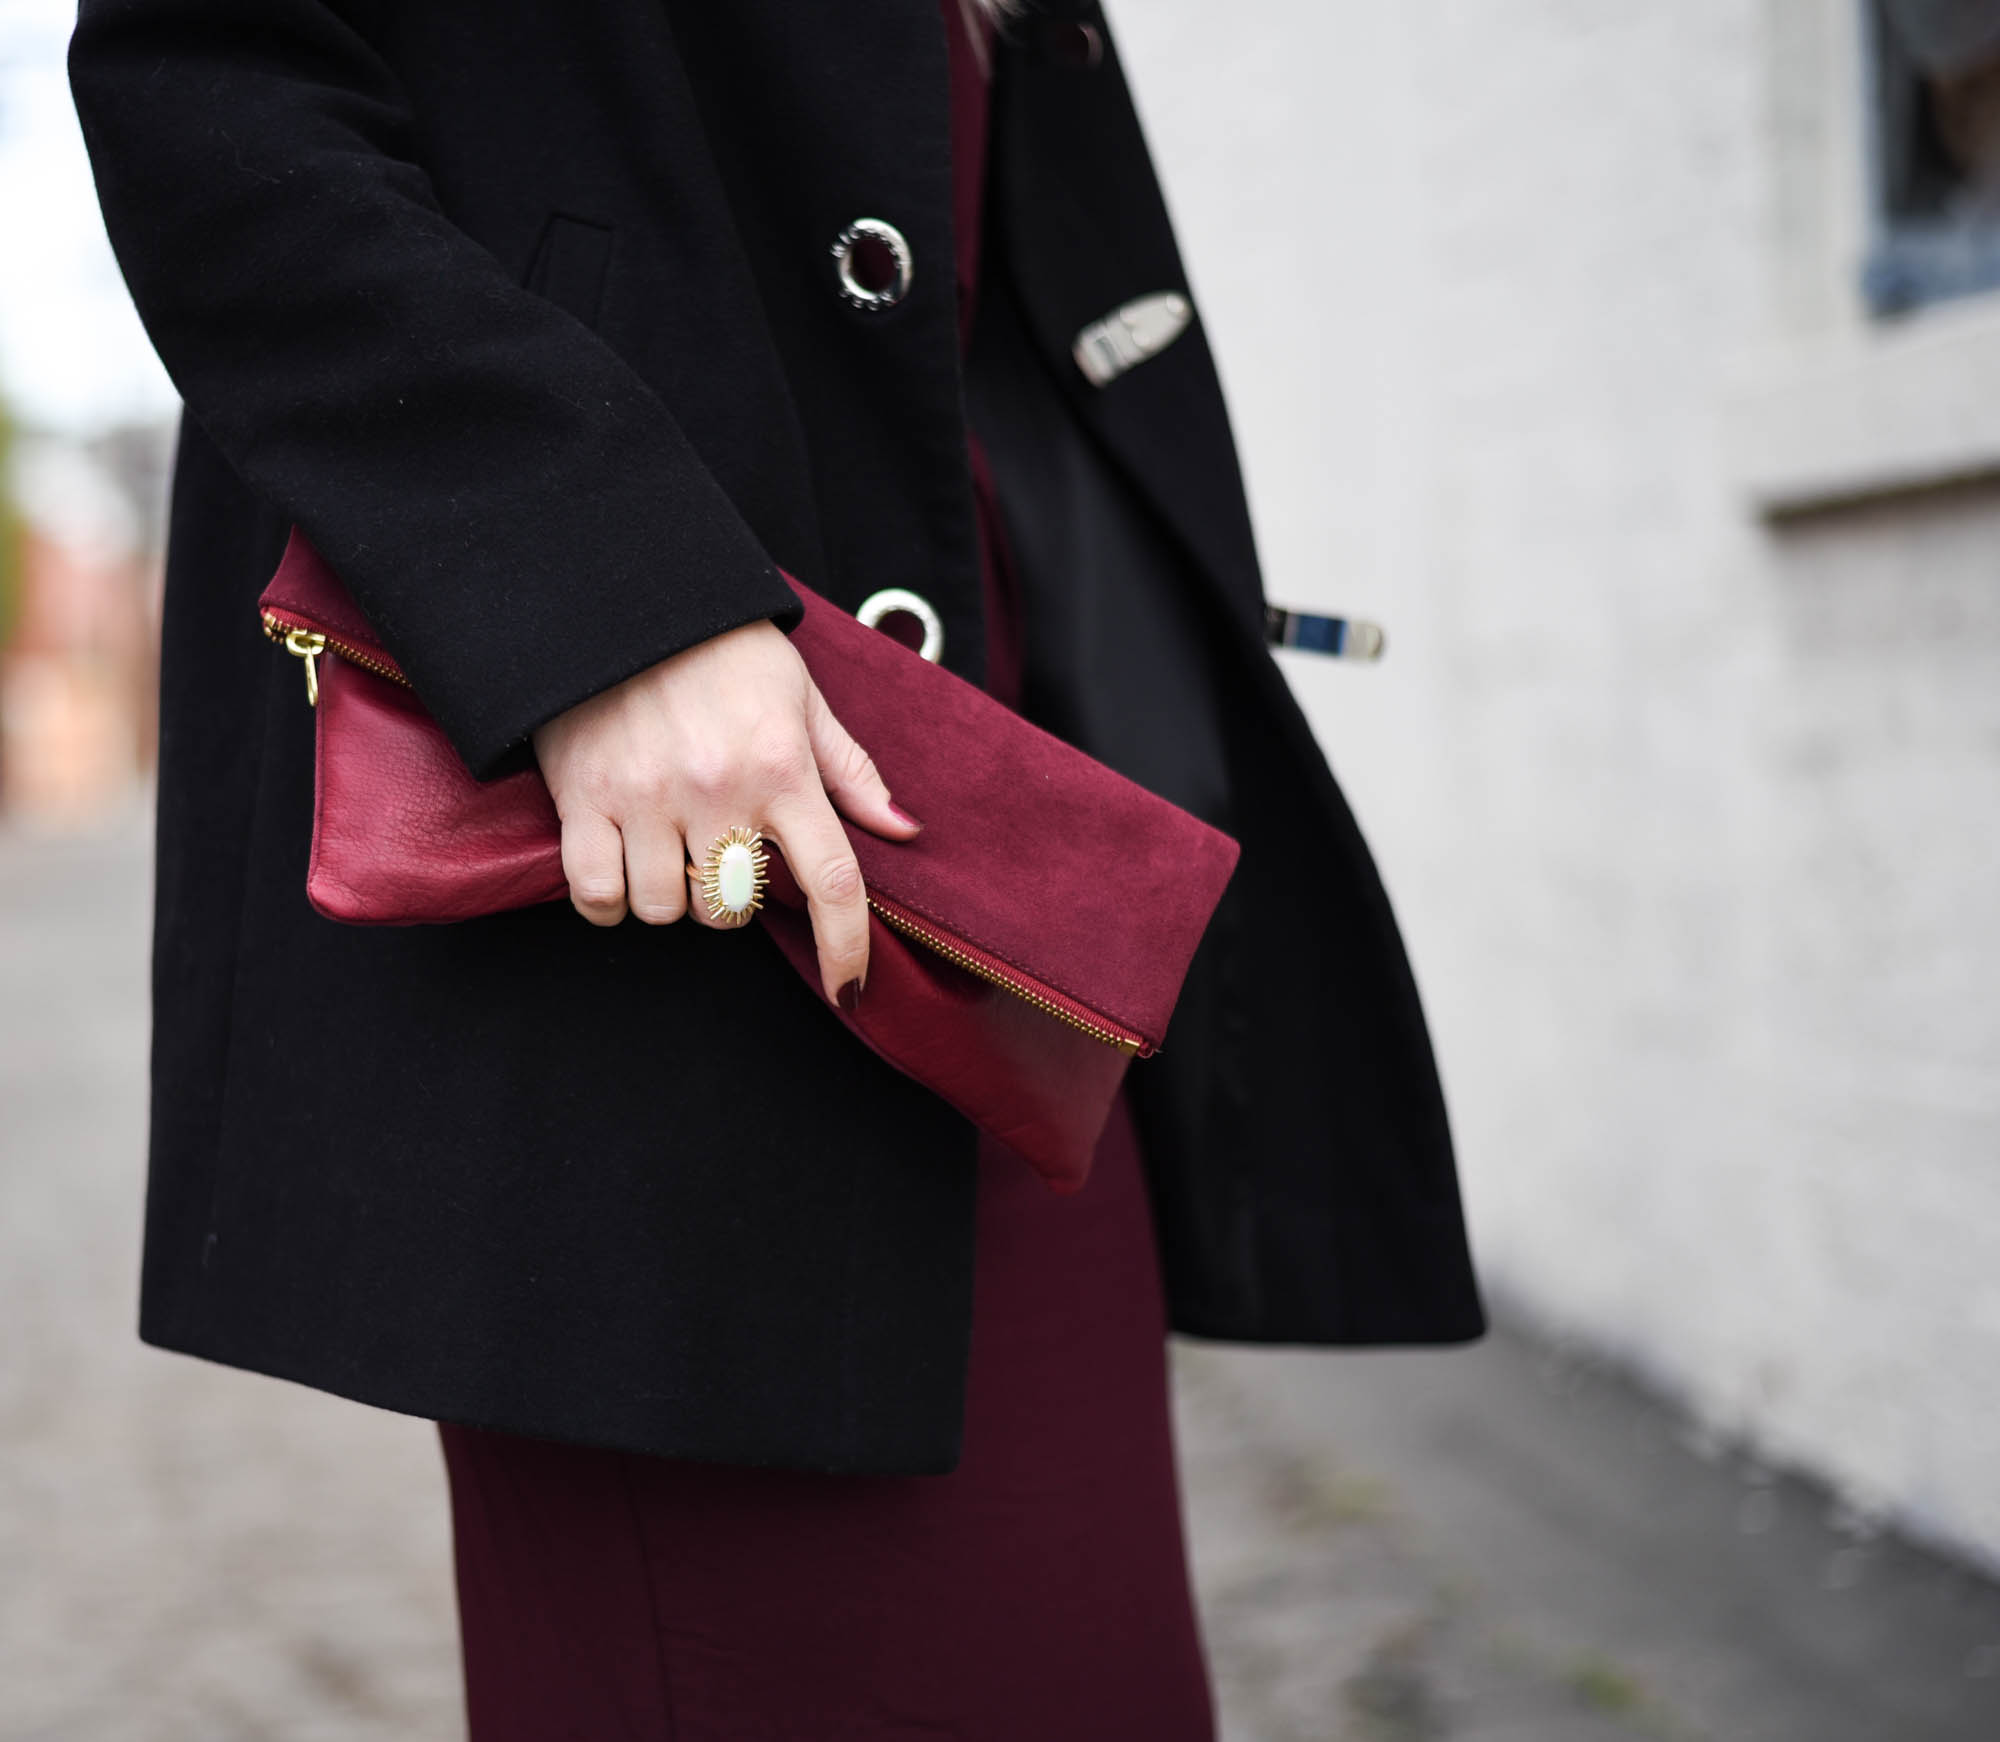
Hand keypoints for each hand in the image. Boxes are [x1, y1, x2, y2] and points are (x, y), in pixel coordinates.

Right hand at [530, 620, 919, 1002]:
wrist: (621, 594)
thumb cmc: (721, 648)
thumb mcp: (801, 697)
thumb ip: (850, 770)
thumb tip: (901, 831)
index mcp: (782, 767)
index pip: (832, 881)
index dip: (847, 946)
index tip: (850, 988)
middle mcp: (718, 789)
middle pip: (734, 911)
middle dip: (733, 902)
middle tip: (721, 856)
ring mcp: (647, 797)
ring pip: (666, 911)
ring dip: (671, 899)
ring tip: (669, 851)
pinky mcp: (584, 797)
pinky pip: (597, 895)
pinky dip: (608, 900)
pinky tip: (620, 869)